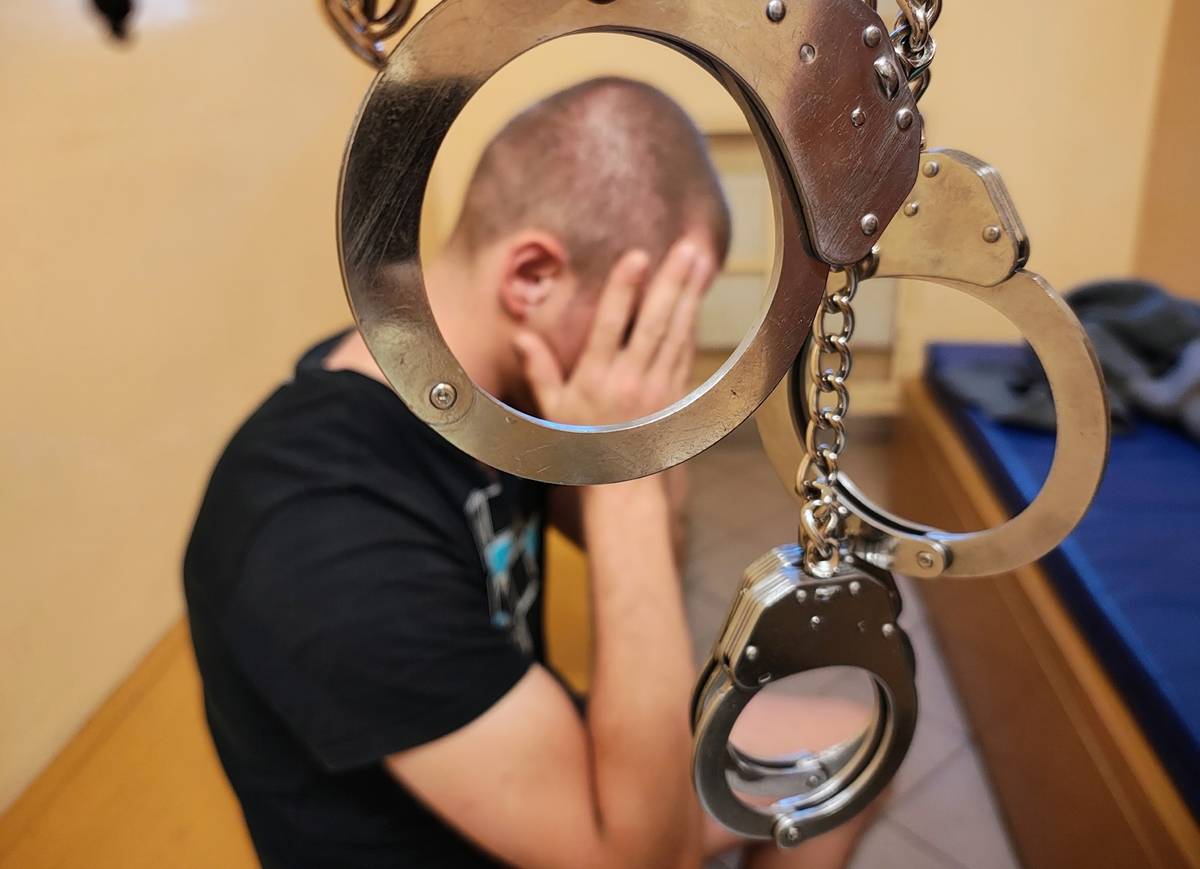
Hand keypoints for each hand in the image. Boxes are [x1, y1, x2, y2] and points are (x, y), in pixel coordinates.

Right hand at [514, 240, 714, 425]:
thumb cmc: (581, 442)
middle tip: (687, 247)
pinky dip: (692, 321)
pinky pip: (686, 351)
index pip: (611, 325)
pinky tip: (698, 296)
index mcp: (597, 379)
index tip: (637, 256)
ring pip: (677, 333)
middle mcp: (631, 380)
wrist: (622, 485)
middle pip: (654, 323)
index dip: (624, 289)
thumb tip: (519, 335)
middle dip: (672, 282)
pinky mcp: (677, 395)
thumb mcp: (551, 409)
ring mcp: (659, 388)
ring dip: (690, 295)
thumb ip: (538, 370)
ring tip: (700, 260)